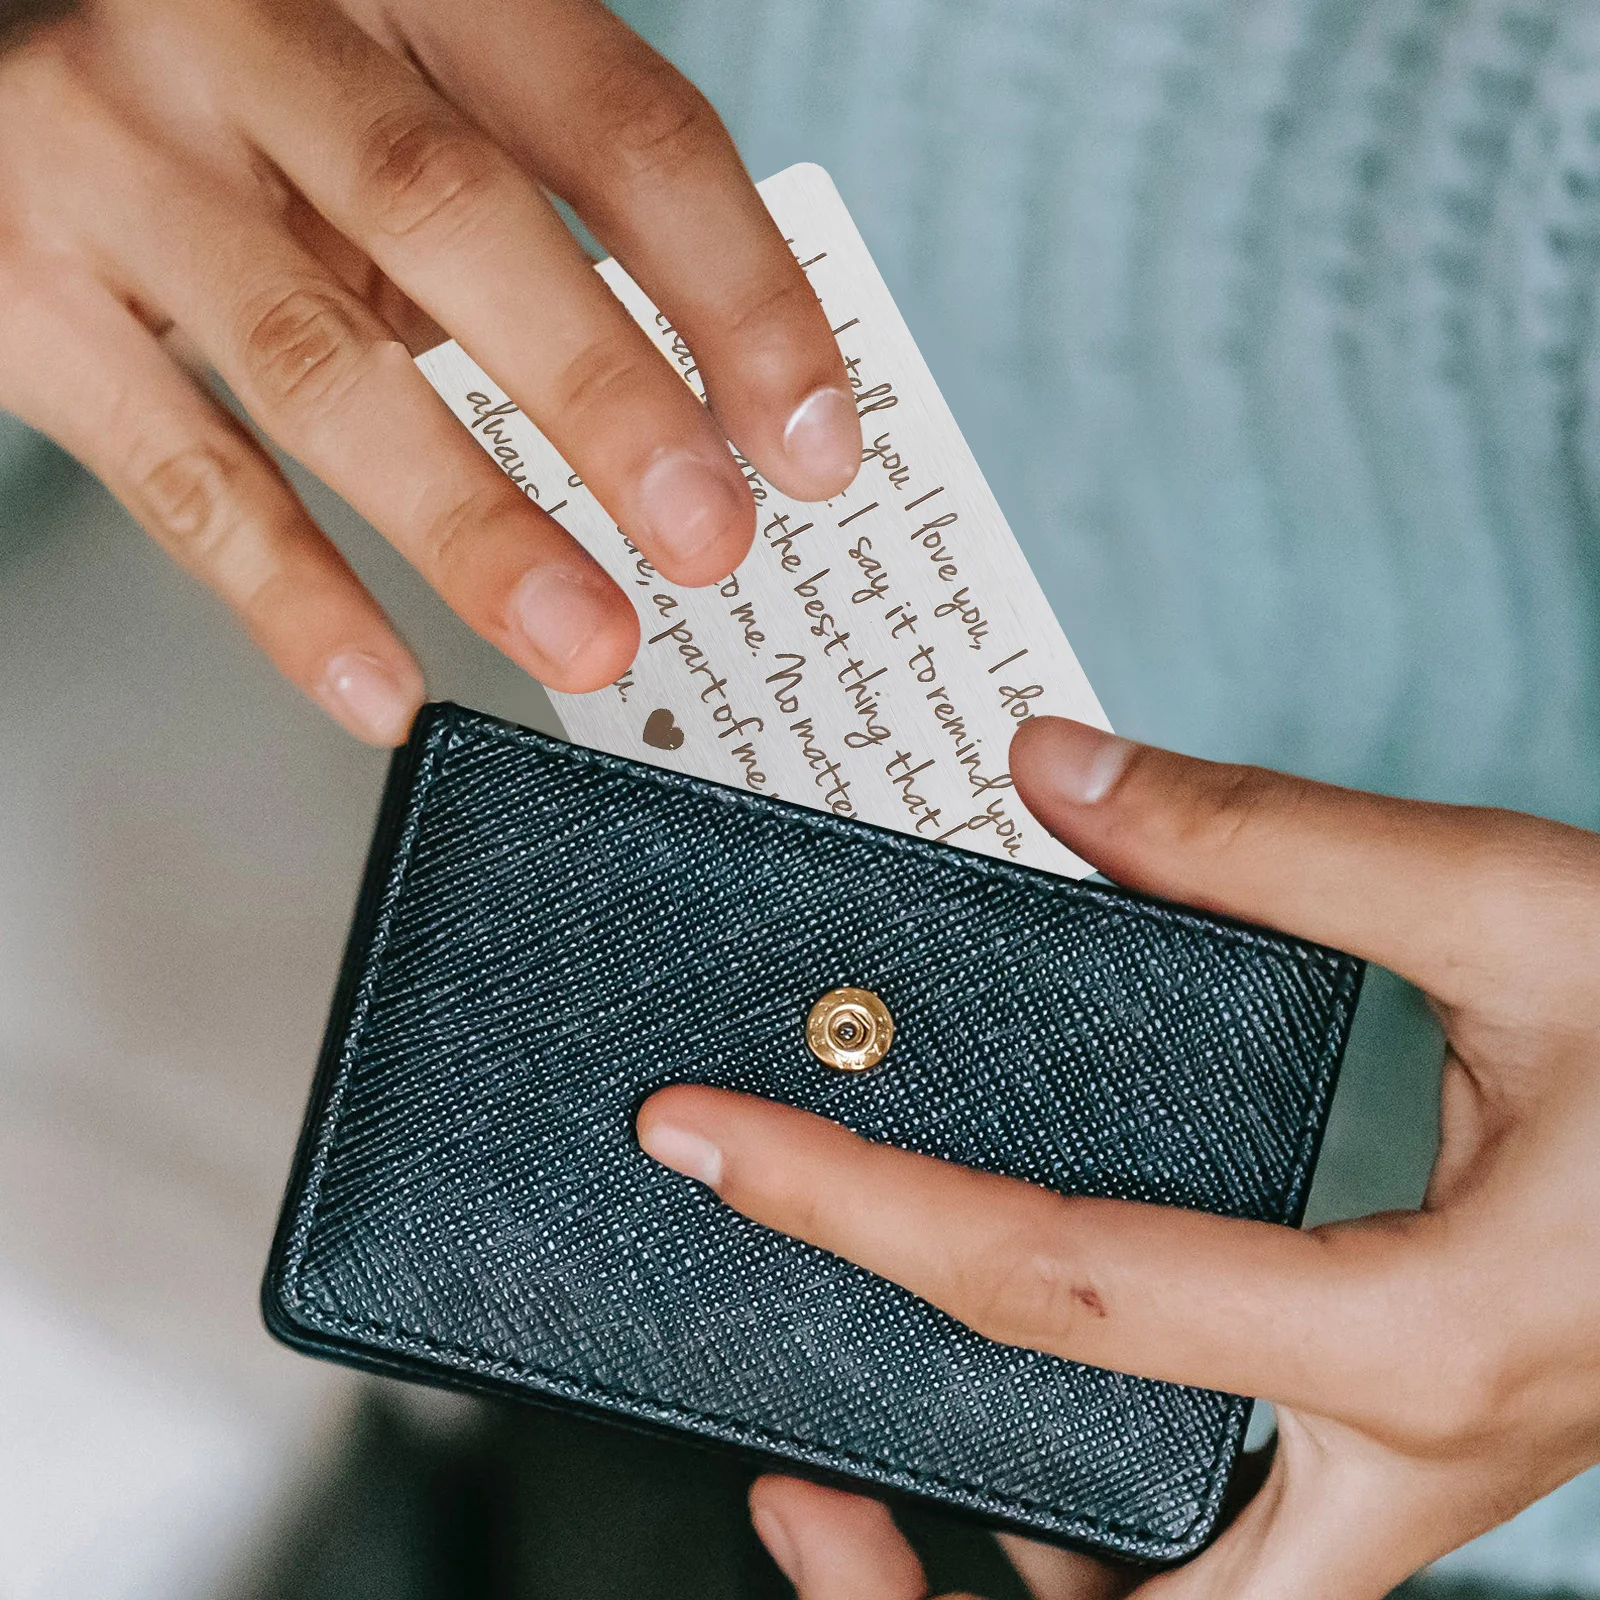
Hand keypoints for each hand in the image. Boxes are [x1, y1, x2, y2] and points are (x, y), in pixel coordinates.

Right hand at [0, 0, 857, 740]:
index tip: (813, 441)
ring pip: (316, 360)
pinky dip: (289, 596)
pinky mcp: (21, 292)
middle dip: (605, 396)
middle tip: (711, 541)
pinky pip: (177, 470)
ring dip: (469, 524)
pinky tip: (384, 684)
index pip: (619, 125)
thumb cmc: (255, 108)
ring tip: (586, 637)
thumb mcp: (408, 109)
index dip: (735, 292)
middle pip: (456, 218)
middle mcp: (249, 38)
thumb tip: (709, 417)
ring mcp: (120, 159)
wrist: (4, 57)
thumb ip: (537, 221)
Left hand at [638, 716, 1599, 1596]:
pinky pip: (1249, 1547)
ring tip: (870, 1483)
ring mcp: (1434, 1481)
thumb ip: (1266, 843)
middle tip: (792, 1481)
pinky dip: (1120, 1516)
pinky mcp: (1436, 1443)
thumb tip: (1051, 773)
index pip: (1055, 1296)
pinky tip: (1055, 1428)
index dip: (853, 1210)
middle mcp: (1417, 1458)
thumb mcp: (1523, 910)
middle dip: (929, 1583)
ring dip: (1020, 1579)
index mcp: (1421, 1335)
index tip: (711, 1146)